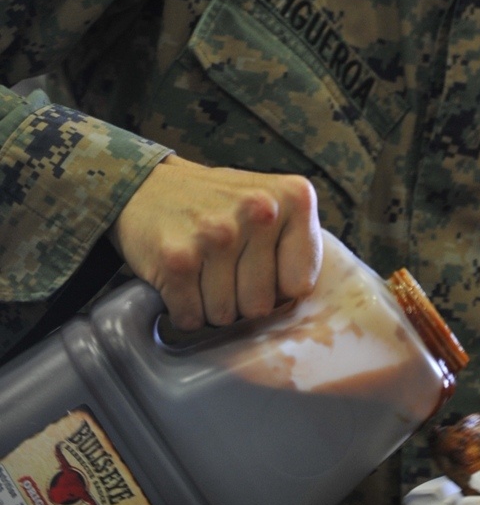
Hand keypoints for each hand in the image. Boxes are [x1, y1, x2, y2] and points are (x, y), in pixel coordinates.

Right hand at [110, 155, 321, 329]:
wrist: (147, 186)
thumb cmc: (218, 204)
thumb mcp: (271, 204)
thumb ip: (296, 243)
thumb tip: (307, 301)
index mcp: (293, 197)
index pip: (300, 284)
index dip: (276, 286)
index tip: (258, 265)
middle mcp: (260, 210)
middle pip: (260, 306)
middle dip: (239, 298)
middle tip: (223, 265)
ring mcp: (217, 234)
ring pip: (225, 316)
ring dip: (209, 303)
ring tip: (201, 267)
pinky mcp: (177, 258)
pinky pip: (190, 317)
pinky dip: (183, 308)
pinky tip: (180, 276)